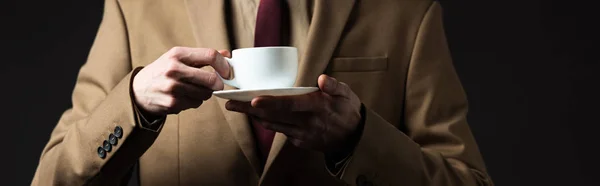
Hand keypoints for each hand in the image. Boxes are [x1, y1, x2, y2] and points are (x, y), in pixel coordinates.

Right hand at [133, 47, 231, 115]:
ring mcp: (173, 88)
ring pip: (206, 94)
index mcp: (177, 54)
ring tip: (193, 89)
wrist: (138, 90)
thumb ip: (202, 56)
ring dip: (205, 93)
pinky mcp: (172, 103)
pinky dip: (194, 101)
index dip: (224, 65)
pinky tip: (183, 97)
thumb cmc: (163, 71)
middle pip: (211, 79)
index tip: (227, 72)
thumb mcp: (178, 57)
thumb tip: (227, 54)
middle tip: (215, 84)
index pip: (210, 55)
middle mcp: (174, 69)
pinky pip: (196, 104)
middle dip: (217, 83)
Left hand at [225, 75, 362, 152]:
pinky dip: (269, 124)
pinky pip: (281, 131)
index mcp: (317, 107)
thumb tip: (322, 79)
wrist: (354, 138)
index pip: (289, 105)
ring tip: (238, 108)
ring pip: (273, 125)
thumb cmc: (347, 111)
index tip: (252, 100)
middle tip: (230, 103)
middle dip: (249, 110)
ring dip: (255, 117)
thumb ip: (334, 86)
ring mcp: (303, 134)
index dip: (269, 103)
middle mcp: (307, 123)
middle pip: (273, 116)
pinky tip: (259, 117)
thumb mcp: (346, 94)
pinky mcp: (300, 142)